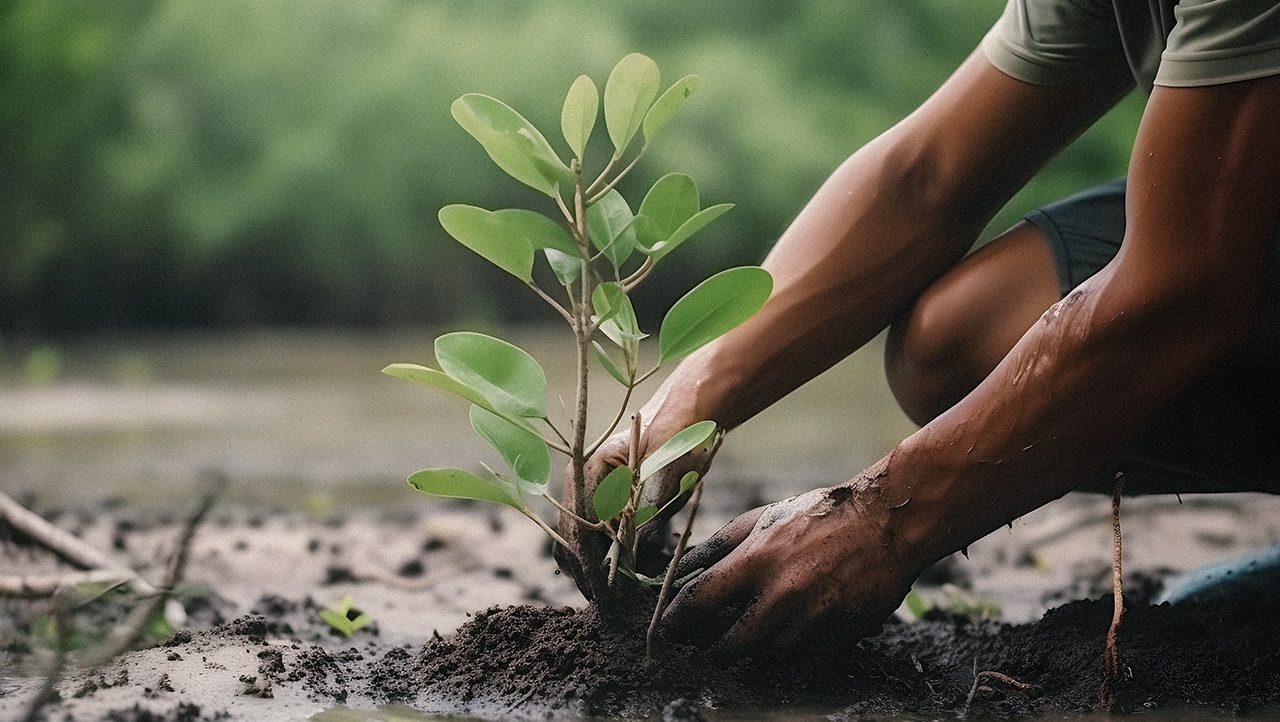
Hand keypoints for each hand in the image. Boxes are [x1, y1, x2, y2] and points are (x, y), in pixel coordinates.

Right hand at [553, 416, 715, 601]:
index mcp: (587, 471)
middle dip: (587, 575)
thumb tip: (629, 561)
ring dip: (589, 570)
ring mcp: (585, 492)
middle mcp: (578, 482)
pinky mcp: (598, 502)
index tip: (606, 595)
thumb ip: (646, 517)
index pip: (580, 531)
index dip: (591, 567)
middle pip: (569, 540)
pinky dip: (598, 558)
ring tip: (612, 597)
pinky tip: (616, 577)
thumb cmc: (676, 440)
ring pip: (572, 541)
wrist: (682, 419)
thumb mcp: (666, 479)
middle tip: (610, 605)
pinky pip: (588, 536)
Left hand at [659, 481, 917, 657]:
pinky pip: (806, 665)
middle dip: (712, 653)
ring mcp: (812, 617)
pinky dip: (792, 663)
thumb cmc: (818, 515)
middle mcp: (780, 593)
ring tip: (748, 648)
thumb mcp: (762, 518)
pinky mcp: (841, 633)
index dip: (676, 622)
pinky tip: (785, 651)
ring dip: (754, 657)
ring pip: (767, 659)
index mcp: (755, 560)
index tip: (669, 631)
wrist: (885, 521)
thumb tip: (680, 566)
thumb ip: (719, 544)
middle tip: (707, 651)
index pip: (698, 602)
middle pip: (729, 646)